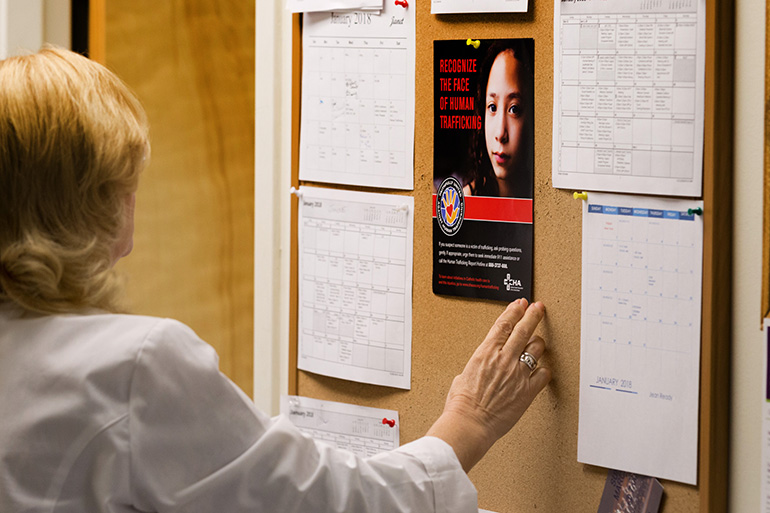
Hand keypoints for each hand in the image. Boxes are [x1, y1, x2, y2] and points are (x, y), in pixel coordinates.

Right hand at [426, 299, 550, 471]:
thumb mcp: (463, 376)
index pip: (504, 324)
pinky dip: (543, 371)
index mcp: (486, 352)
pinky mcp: (528, 390)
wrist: (470, 423)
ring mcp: (518, 373)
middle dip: (533, 315)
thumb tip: (483, 367)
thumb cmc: (462, 404)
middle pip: (524, 329)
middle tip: (538, 308)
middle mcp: (504, 359)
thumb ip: (478, 366)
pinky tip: (540, 371)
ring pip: (537, 348)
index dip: (514, 311)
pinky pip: (543, 374)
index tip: (520, 304)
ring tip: (537, 341)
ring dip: (538, 343)